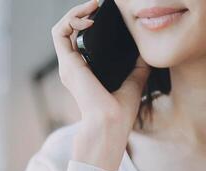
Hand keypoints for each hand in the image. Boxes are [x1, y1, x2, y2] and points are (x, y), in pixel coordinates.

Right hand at [51, 0, 150, 170]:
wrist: (110, 124)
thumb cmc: (120, 111)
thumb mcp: (134, 81)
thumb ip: (137, 66)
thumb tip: (145, 52)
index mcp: (85, 72)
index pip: (79, 42)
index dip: (87, 25)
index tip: (103, 16)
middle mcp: (73, 67)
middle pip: (69, 32)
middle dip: (81, 14)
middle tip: (96, 6)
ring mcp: (68, 65)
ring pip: (61, 29)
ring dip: (75, 14)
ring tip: (92, 7)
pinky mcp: (67, 62)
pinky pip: (60, 33)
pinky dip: (71, 21)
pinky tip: (89, 19)